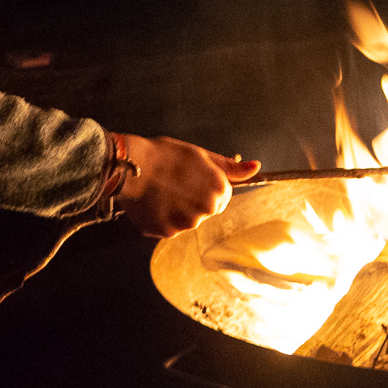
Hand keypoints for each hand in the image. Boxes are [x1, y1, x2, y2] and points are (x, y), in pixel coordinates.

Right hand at [115, 135, 257, 236]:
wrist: (131, 165)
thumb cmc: (166, 156)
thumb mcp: (201, 155)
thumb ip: (230, 167)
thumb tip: (256, 167)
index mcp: (219, 190)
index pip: (222, 197)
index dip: (207, 186)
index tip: (192, 178)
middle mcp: (206, 210)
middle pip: (206, 210)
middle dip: (194, 201)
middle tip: (175, 184)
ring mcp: (186, 224)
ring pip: (187, 220)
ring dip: (178, 211)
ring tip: (162, 192)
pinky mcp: (166, 232)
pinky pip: (169, 227)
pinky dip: (162, 218)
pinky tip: (153, 202)